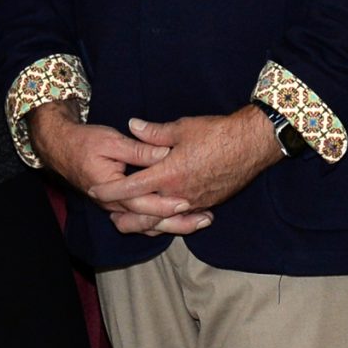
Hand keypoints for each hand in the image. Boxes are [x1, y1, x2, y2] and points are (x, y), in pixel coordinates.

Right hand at [27, 105, 204, 235]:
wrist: (61, 148)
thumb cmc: (85, 142)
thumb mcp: (111, 141)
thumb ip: (139, 150)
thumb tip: (164, 153)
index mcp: (109, 189)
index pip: (141, 203)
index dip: (164, 204)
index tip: (186, 202)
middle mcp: (112, 204)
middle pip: (148, 221)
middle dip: (177, 222)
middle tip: (204, 218)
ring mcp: (115, 208)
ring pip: (146, 225)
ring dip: (173, 225)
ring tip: (200, 221)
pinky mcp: (120, 206)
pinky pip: (142, 221)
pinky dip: (162, 222)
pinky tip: (182, 219)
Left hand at [114, 108, 285, 226]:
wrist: (253, 144)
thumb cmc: (218, 133)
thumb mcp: (181, 128)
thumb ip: (153, 133)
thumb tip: (132, 126)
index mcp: (168, 174)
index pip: (131, 188)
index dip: (110, 191)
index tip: (94, 192)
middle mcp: (179, 194)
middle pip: (145, 214)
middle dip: (126, 216)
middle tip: (112, 216)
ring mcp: (195, 202)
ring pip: (165, 219)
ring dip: (148, 221)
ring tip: (135, 221)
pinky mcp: (208, 204)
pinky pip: (184, 216)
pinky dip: (171, 218)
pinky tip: (165, 216)